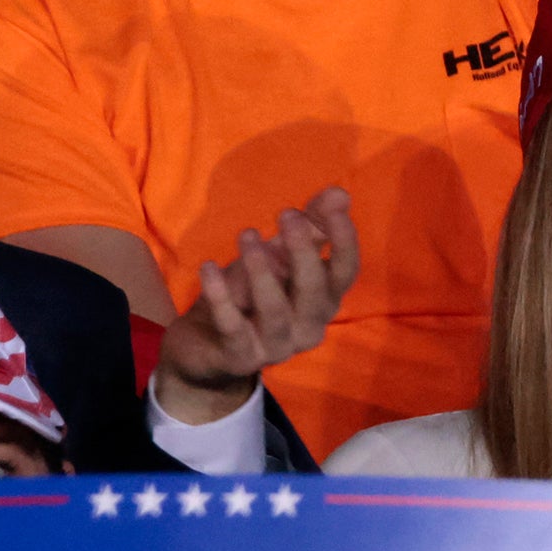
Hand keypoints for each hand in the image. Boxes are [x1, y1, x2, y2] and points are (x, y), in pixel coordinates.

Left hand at [154, 186, 354, 423]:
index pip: (345, 273)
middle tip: (286, 213)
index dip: (344, 241)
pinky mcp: (240, 357)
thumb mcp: (278, 257)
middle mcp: (308, 327)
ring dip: (262, 270)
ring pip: (275, 310)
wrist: (206, 346)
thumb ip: (310, 226)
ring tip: (247, 233)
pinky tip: (208, 267)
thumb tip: (339, 193)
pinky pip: (232, 326)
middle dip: (303, 251)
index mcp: (323, 301)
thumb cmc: (250, 295)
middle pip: (315, 290)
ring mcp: (276, 346)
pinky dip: (220, 296)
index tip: (334, 208)